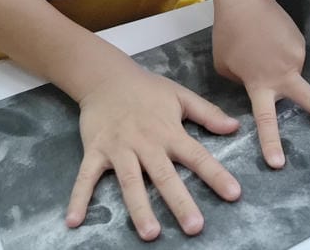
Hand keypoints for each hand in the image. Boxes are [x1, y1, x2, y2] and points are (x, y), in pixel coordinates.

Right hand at [66, 67, 241, 240]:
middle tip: (195, 227)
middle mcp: (146, 143)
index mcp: (169, 132)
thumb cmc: (147, 88)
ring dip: (139, 208)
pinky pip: (86, 177)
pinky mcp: (95, 150)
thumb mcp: (181, 95)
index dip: (216, 175)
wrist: (106, 76)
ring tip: (150, 234)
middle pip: (165, 176)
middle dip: (180, 202)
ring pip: (130, 182)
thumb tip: (235, 127)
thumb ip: (207, 113)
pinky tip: (74, 221)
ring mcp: (119, 148)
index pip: (197, 156)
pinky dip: (79, 198)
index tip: (233, 194)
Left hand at [212, 0, 309, 167]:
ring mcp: (296, 57)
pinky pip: (291, 57)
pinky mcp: (301, 43)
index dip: (272, 142)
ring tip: (258, 45)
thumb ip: (244, 82)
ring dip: (277, 67)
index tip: (279, 164)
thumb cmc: (229, 34)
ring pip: (290, 73)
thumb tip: (264, 83)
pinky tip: (268, 38)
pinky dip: (281, 53)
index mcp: (260, 83)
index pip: (267, 119)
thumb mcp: (225, 66)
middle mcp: (284, 73)